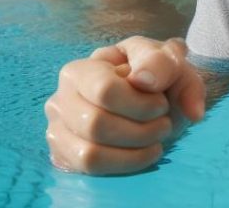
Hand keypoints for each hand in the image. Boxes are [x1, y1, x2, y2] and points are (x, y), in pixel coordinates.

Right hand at [44, 36, 205, 174]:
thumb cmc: (158, 77)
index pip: (104, 90)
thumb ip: (163, 63)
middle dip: (142, 130)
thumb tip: (147, 80)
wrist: (158, 99)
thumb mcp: (169, 59)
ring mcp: (58, 129)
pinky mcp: (65, 156)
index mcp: (82, 69)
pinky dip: (125, 164)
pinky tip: (145, 153)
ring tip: (157, 138)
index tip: (162, 104)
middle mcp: (61, 99)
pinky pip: (90, 169)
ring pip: (90, 152)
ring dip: (135, 150)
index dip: (140, 103)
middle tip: (164, 124)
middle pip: (96, 124)